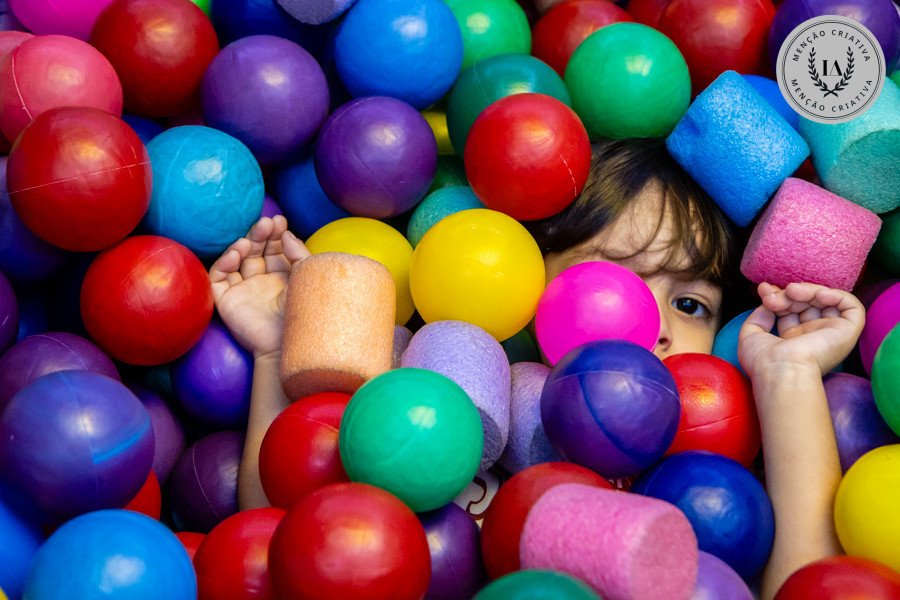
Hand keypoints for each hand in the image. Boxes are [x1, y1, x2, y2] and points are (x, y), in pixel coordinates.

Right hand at [209, 216, 309, 357]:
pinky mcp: (226, 302)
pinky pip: (218, 278)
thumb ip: (298, 253)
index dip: (276, 234)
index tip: (280, 220)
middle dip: (260, 235)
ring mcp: (243, 291)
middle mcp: (261, 283)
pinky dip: (223, 263)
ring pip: (236, 260)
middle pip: (255, 251)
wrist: (288, 344)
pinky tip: (235, 254)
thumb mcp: (306, 276)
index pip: (274, 249)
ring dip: (241, 246)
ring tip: (250, 240)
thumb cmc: (303, 312)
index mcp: (282, 278)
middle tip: (267, 223)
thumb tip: (286, 232)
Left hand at [738, 282, 864, 378]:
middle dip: (788, 293)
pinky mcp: (848, 331)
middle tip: (772, 297)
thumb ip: (758, 317)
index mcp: (793, 339)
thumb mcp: (751, 336)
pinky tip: (818, 295)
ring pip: (827, 301)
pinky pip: (852, 306)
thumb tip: (768, 304)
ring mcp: (831, 332)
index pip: (790, 310)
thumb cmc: (764, 361)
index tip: (763, 290)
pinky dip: (837, 294)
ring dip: (809, 290)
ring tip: (792, 292)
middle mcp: (813, 336)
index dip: (779, 296)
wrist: (782, 371)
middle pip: (806, 303)